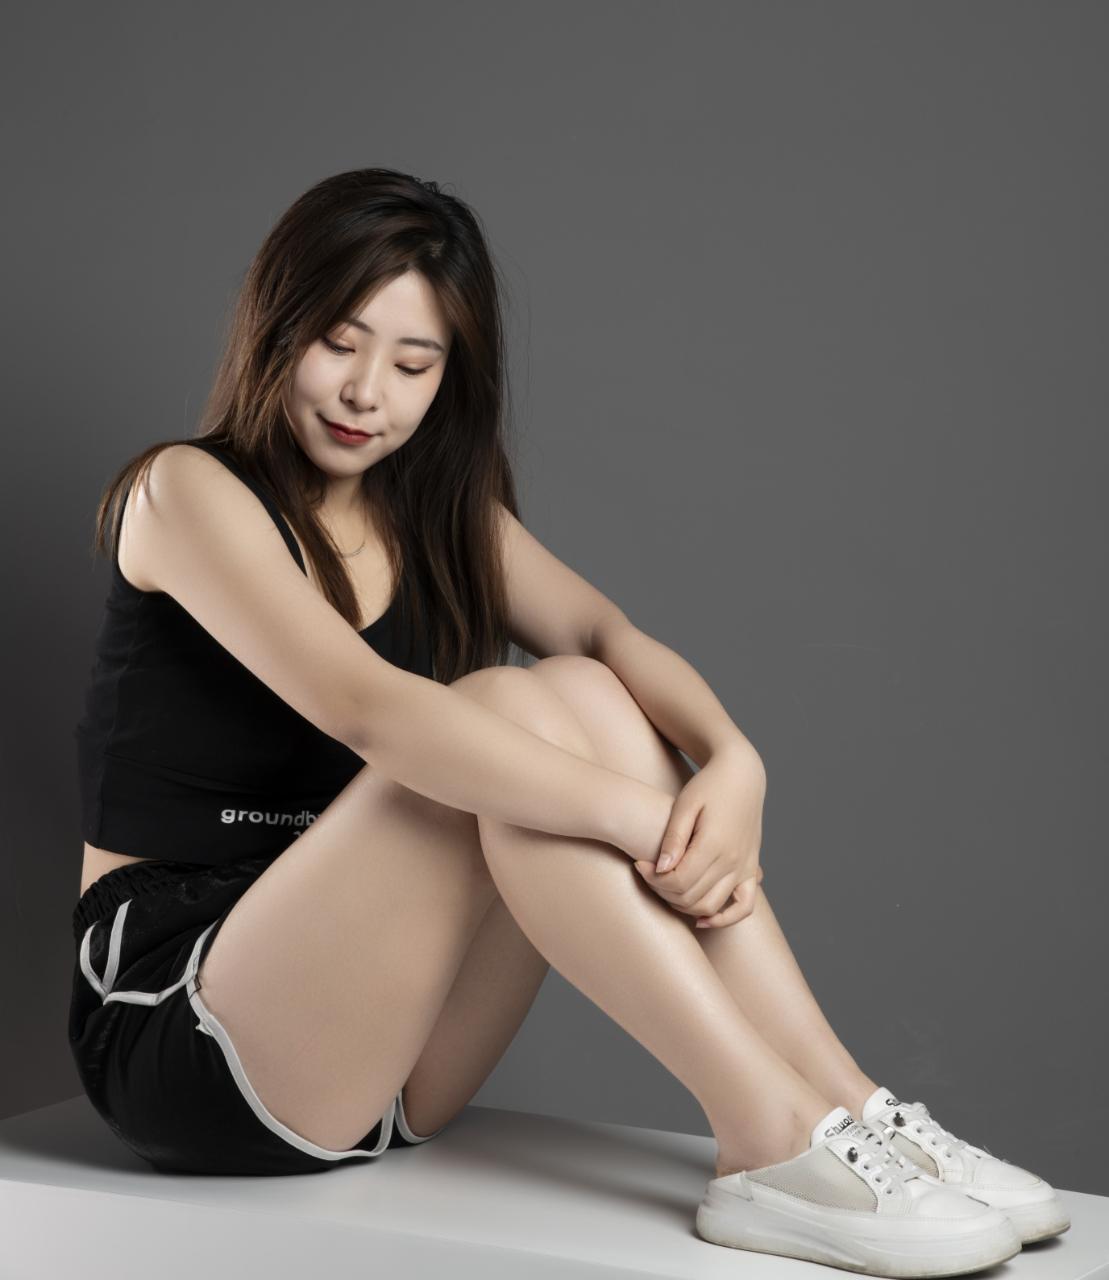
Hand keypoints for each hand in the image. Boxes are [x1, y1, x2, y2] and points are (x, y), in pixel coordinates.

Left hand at [633, 744, 765, 928]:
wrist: (742, 775)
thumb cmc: (709, 785)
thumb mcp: (685, 804)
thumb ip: (673, 838)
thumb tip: (660, 869)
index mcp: (715, 843)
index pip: (678, 881)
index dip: (652, 880)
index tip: (638, 865)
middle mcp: (733, 860)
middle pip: (691, 897)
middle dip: (662, 891)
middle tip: (648, 873)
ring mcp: (746, 868)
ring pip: (712, 906)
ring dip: (684, 906)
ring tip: (666, 887)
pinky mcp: (752, 870)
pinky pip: (744, 907)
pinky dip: (724, 918)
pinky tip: (702, 918)